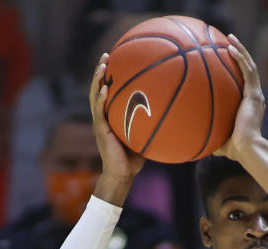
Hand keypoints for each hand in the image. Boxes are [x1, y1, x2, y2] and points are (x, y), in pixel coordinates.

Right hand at [89, 53, 145, 182]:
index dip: (109, 76)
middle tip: (106, 55)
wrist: (123, 174)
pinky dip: (101, 99)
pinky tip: (104, 89)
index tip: (115, 60)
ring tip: (103, 65)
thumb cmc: (134, 158)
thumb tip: (172, 114)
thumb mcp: (144, 136)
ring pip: (95, 96)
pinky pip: (99, 112)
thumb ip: (151, 124)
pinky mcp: (100, 130)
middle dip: (100, 71)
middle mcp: (102, 116)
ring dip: (97, 79)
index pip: (107, 91)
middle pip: (98, 88)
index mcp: (110, 116)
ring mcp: (100, 122)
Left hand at [214, 35, 264, 160]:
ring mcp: (255, 95)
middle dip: (239, 54)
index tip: (227, 60)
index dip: (238, 69)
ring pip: (250, 66)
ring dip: (241, 50)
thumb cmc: (234, 149)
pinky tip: (231, 48)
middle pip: (248, 70)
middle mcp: (255, 98)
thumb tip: (193, 141)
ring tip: (230, 38)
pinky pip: (248, 71)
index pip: (245, 83)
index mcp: (249, 105)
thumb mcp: (219, 139)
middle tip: (229, 42)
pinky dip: (240, 58)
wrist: (247, 150)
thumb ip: (210, 135)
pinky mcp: (254, 95)